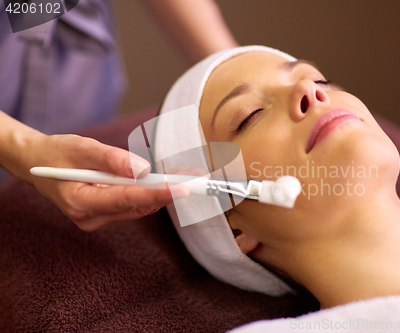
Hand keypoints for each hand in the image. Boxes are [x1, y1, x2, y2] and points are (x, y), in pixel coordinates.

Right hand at [25, 133, 190, 231]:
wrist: (39, 165)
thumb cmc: (57, 153)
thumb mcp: (81, 148)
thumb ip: (111, 159)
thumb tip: (144, 169)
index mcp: (80, 202)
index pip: (126, 199)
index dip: (157, 193)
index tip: (183, 188)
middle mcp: (91, 217)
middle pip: (138, 205)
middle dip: (169, 191)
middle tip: (198, 179)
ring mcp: (98, 219)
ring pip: (140, 206)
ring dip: (164, 191)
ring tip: (189, 176)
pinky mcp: (106, 214)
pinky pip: (134, 205)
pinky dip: (152, 192)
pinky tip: (168, 180)